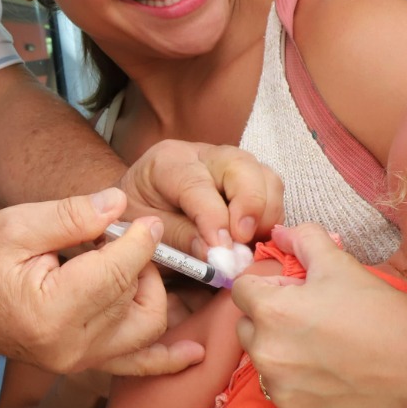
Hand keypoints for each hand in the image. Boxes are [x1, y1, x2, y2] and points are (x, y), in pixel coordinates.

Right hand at [0, 188, 169, 373]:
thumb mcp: (15, 225)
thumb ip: (70, 215)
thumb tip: (119, 203)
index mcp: (51, 309)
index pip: (117, 272)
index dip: (137, 240)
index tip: (141, 218)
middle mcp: (70, 346)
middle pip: (138, 301)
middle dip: (144, 264)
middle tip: (124, 239)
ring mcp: (79, 361)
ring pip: (146, 330)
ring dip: (153, 294)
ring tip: (133, 266)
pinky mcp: (84, 365)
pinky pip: (136, 366)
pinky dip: (167, 359)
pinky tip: (195, 351)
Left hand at [118, 141, 282, 255]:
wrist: (135, 204)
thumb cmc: (135, 216)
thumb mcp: (140, 229)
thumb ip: (177, 238)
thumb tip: (216, 253)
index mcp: (168, 161)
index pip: (198, 185)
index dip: (213, 219)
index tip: (221, 249)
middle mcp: (202, 155)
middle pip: (241, 166)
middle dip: (250, 204)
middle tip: (242, 240)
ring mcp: (228, 164)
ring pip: (264, 176)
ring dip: (265, 212)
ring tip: (248, 243)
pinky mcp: (246, 178)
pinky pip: (271, 190)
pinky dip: (270, 216)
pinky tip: (254, 239)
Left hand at [230, 223, 406, 407]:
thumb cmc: (382, 310)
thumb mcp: (340, 263)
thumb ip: (303, 240)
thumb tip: (279, 233)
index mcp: (271, 312)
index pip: (242, 291)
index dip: (268, 287)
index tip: (294, 293)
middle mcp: (267, 355)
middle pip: (248, 329)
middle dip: (270, 322)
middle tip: (312, 323)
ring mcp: (282, 393)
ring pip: (265, 366)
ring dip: (284, 357)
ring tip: (325, 352)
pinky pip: (288, 400)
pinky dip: (304, 393)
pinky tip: (334, 381)